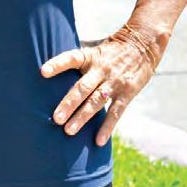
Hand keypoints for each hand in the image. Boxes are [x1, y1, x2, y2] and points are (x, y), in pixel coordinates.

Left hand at [40, 28, 158, 146]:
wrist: (143, 45)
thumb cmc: (111, 50)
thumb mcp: (94, 48)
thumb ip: (77, 60)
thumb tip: (50, 67)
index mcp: (90, 57)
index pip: (71, 58)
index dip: (57, 64)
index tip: (43, 72)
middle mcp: (101, 69)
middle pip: (82, 87)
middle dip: (69, 104)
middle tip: (56, 118)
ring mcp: (114, 82)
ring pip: (96, 102)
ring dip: (82, 117)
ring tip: (69, 131)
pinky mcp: (127, 93)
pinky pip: (116, 112)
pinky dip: (107, 127)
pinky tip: (98, 141)